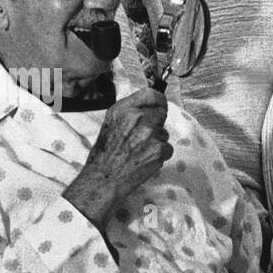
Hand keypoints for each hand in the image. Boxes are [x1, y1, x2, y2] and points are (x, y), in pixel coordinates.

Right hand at [63, 88, 172, 228]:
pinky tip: (145, 160)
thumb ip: (131, 111)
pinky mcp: (158, 149)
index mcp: (124, 108)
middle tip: (142, 138)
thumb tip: (151, 106)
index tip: (159, 108)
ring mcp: (150, 133)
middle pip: (161, 114)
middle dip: (156, 125)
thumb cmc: (106, 152)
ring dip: (157, 142)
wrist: (104, 177)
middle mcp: (137, 118)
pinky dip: (160, 156)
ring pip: (164, 134)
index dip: (158, 102)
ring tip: (139, 151)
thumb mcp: (112, 122)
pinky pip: (168, 148)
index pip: (152, 94)